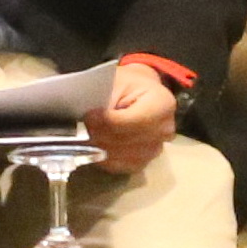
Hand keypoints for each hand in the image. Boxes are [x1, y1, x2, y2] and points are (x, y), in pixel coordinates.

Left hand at [85, 58, 179, 172]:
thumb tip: (88, 119)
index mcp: (163, 104)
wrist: (139, 94)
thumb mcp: (116, 81)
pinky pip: (121, 166)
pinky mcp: (144, 162)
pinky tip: (94, 146)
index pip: (134, 121)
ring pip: (122, 156)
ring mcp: (156, 149)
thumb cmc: (127, 84)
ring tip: (85, 135)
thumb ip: (105, 99)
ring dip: (100, 148)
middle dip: (101, 135)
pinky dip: (104, 158)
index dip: (108, 122)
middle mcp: (165, 130)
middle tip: (81, 126)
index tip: (88, 116)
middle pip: (128, 140)